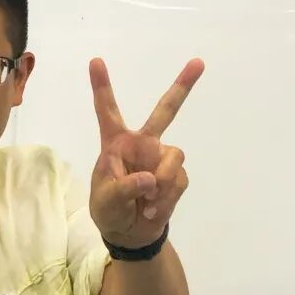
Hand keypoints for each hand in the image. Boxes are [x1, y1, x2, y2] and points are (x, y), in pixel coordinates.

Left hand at [88, 57, 204, 248]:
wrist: (130, 234)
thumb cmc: (110, 212)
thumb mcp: (106, 202)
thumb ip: (124, 188)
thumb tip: (149, 179)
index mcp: (116, 144)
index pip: (108, 111)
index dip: (102, 87)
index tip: (95, 61)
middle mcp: (142, 144)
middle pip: (165, 112)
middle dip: (183, 87)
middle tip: (199, 62)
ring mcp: (161, 159)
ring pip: (174, 158)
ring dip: (163, 183)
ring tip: (147, 202)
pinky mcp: (176, 176)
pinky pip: (178, 181)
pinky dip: (166, 199)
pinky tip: (153, 209)